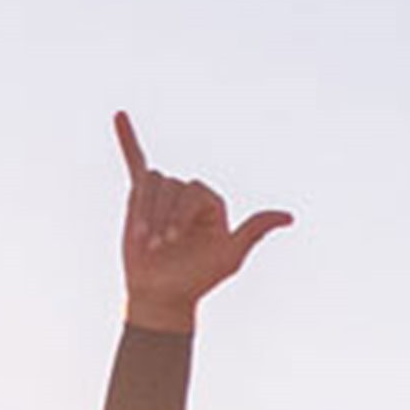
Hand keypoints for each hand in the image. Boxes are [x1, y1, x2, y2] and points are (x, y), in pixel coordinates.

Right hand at [115, 111, 291, 331]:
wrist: (161, 294)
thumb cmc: (196, 278)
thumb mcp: (230, 256)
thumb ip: (254, 231)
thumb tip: (290, 216)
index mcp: (212, 204)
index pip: (195, 190)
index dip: (181, 214)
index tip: (174, 241)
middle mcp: (190, 195)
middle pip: (172, 184)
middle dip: (163, 216)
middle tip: (160, 246)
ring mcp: (164, 195)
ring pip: (152, 182)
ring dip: (146, 211)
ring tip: (146, 240)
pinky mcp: (139, 197)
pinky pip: (135, 162)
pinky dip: (127, 139)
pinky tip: (120, 116)